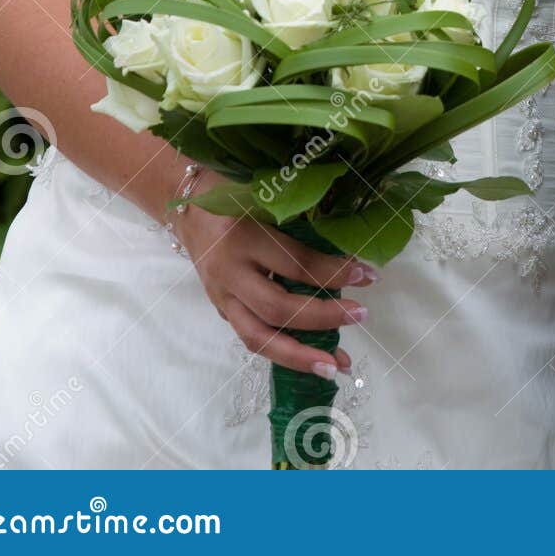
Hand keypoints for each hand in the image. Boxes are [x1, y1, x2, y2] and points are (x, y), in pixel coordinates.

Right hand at [177, 167, 375, 377]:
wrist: (187, 205)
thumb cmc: (233, 190)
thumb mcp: (265, 195)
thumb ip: (298, 219)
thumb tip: (348, 246)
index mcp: (243, 237)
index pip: (294, 264)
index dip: (333, 272)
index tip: (367, 275)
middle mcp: (229, 272)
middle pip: (278, 308)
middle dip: (323, 317)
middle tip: (361, 315)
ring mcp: (222, 297)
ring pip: (259, 338)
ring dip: (300, 356)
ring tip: (335, 365)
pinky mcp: (222, 311)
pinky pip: (253, 338)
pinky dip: (283, 352)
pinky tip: (312, 359)